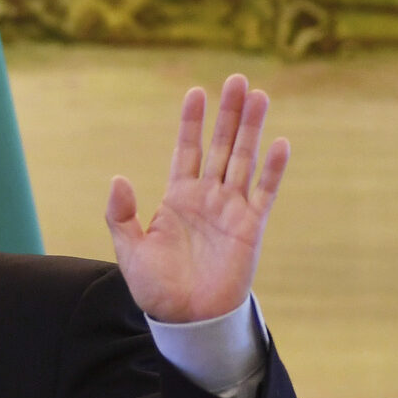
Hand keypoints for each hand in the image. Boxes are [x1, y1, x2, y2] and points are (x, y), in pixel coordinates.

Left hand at [105, 73, 289, 322]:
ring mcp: (231, 209)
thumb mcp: (129, 249)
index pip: (186, 150)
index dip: (191, 122)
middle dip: (227, 114)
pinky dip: (273, 170)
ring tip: (258, 95)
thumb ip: (121, 214)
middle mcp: (207, 197)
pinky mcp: (251, 227)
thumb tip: (118, 178)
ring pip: (244, 159)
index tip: (195, 91)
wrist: (186, 318)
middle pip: (220, 146)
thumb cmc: (155, 286)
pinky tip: (280, 144)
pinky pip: (264, 193)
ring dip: (251, 129)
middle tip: (235, 79)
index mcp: (177, 198)